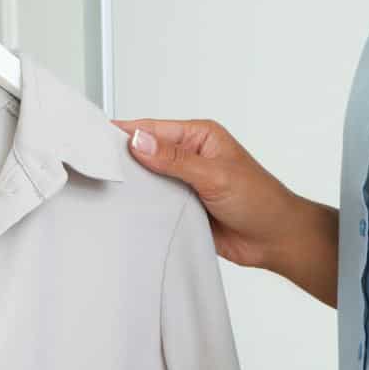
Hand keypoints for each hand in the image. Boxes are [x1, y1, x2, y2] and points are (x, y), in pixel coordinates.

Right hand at [114, 118, 330, 281]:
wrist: (275, 240)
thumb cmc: (260, 200)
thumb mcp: (215, 175)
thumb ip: (175, 160)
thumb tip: (139, 141)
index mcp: (198, 137)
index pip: (152, 129)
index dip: (124, 133)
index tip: (95, 139)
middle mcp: (188, 158)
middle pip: (144, 154)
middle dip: (122, 160)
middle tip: (93, 167)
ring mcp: (182, 184)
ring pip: (145, 182)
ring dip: (131, 187)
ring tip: (103, 190)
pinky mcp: (180, 209)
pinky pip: (153, 206)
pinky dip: (140, 209)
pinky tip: (124, 212)